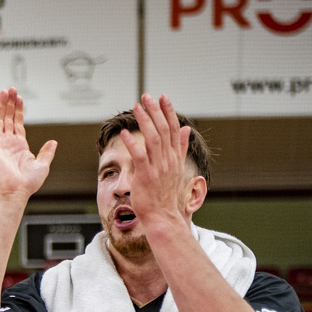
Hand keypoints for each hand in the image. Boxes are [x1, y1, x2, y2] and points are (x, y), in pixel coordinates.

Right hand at [0, 88, 56, 202]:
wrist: (15, 191)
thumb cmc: (27, 183)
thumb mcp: (42, 165)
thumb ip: (46, 152)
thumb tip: (53, 142)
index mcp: (19, 146)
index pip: (17, 123)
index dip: (18, 110)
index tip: (19, 98)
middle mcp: (7, 143)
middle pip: (7, 118)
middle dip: (9, 103)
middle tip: (11, 89)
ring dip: (0, 105)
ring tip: (3, 91)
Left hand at [123, 93, 193, 233]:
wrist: (162, 215)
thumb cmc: (165, 193)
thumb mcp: (176, 166)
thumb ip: (180, 147)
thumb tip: (186, 128)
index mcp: (175, 156)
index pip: (173, 129)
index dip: (168, 112)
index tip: (162, 97)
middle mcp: (168, 159)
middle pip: (163, 129)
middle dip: (155, 111)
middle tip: (146, 96)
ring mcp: (157, 167)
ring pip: (152, 139)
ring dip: (144, 121)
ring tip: (136, 107)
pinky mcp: (145, 176)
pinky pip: (139, 156)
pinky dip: (133, 143)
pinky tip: (126, 133)